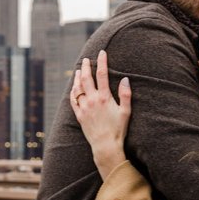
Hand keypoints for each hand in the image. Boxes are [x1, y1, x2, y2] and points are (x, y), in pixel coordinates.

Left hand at [70, 50, 131, 179]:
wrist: (105, 146)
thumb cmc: (118, 130)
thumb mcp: (126, 112)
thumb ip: (126, 95)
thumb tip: (125, 79)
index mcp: (104, 98)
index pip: (102, 74)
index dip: (102, 62)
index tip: (101, 53)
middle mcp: (92, 100)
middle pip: (86, 78)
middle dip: (86, 66)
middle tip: (86, 59)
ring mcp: (84, 108)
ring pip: (78, 88)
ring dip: (78, 78)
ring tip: (79, 70)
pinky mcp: (79, 116)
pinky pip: (73, 100)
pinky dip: (73, 92)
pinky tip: (74, 88)